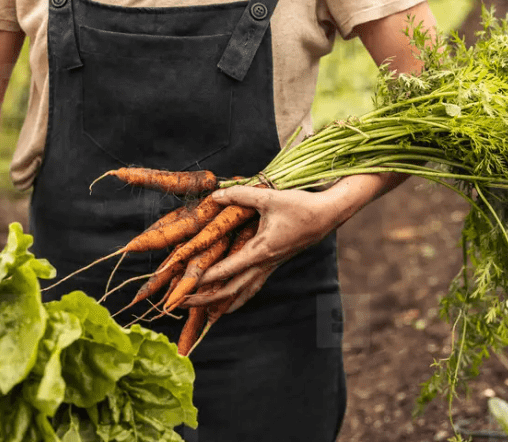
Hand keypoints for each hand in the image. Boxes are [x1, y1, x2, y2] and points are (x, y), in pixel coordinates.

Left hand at [182, 185, 348, 311]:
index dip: (202, 279)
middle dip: (203, 299)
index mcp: (260, 251)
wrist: (327, 216)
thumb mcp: (269, 197)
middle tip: (179, 303)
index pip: (225, 269)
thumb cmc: (300, 206)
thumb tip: (216, 194)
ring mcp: (269, 267)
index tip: (182, 286)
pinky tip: (227, 305)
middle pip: (229, 290)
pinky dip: (236, 298)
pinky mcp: (274, 264)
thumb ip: (240, 195)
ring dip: (218, 303)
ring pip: (241, 293)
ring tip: (199, 312)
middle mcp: (264, 264)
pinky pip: (252, 287)